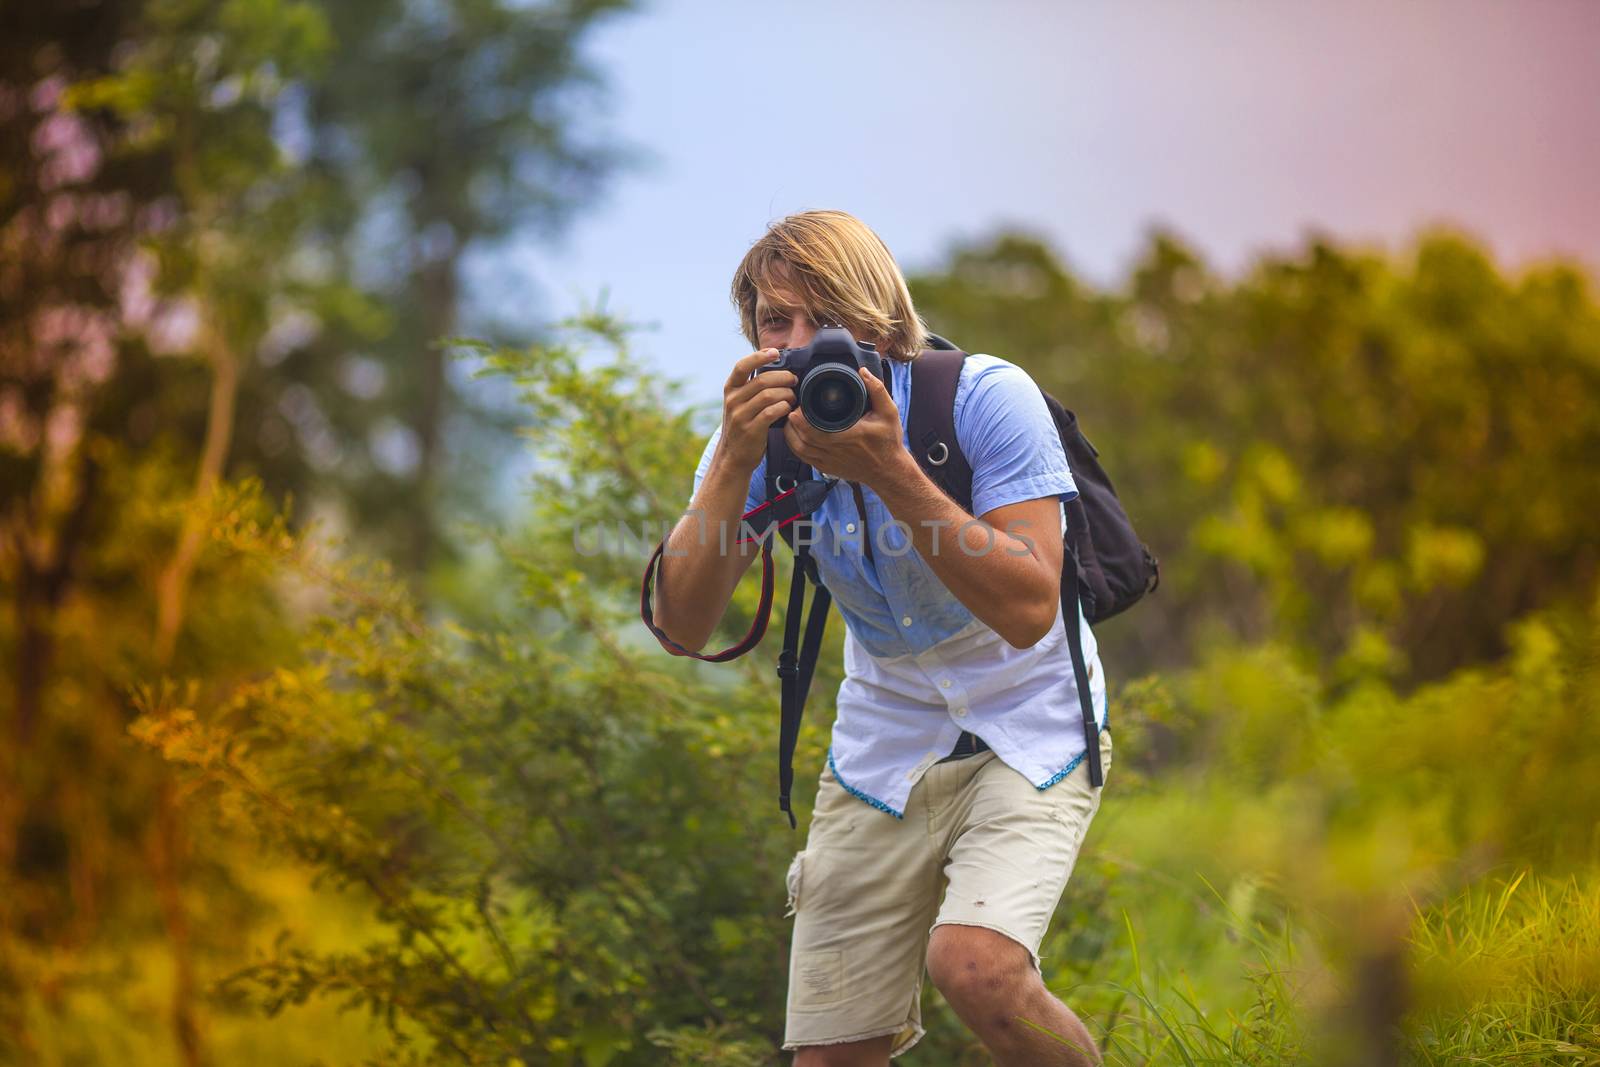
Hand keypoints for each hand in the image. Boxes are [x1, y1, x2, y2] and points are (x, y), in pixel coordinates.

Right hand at [716, 349, 795, 472]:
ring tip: (792, 397)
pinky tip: (788, 409)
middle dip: (784, 378)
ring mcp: (740, 416)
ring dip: (786, 394)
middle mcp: (732, 400)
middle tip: (794, 381)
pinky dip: (784, 408)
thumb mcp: (740, 403)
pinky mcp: (750, 430)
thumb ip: (752, 387)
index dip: (759, 356)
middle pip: (762, 380)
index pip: (742, 366)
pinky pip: (771, 412)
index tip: (775, 353)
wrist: (732, 457)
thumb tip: (778, 369)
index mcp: (730, 389)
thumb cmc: (743, 426)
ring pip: (769, 395)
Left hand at [782, 366, 904, 487]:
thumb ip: (877, 390)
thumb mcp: (889, 413)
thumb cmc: (888, 442)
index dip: (801, 419)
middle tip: (793, 409)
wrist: (888, 470)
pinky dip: (795, 446)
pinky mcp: (827, 468)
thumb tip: (863, 372)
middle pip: (803, 439)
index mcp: (850, 435)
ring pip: (800, 449)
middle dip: (793, 423)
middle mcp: (837, 450)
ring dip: (791, 434)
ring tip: (791, 420)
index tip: (798, 406)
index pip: (816, 430)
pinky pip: (804, 458)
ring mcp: (830, 461)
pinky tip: (795, 436)